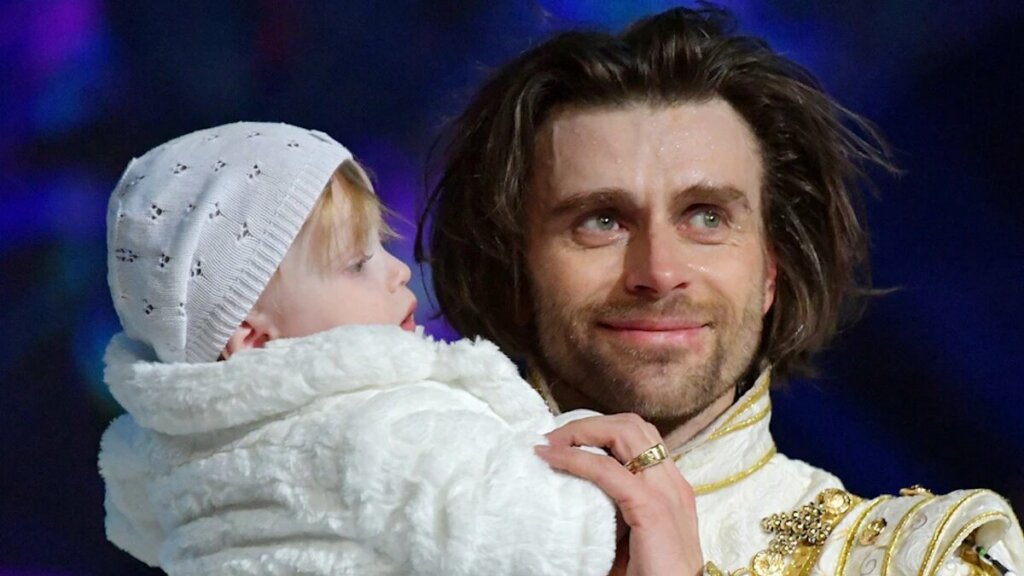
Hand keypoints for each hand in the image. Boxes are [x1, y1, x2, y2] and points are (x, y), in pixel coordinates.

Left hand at [535, 414, 702, 575]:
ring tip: (552, 443)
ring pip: (624, 433)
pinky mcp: (651, 508)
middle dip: (590, 424)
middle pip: (632, 425)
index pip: (640, 436)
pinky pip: (607, 470)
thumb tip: (574, 492)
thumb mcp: (634, 533)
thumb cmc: (653, 575)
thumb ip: (614, 509)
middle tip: (554, 437)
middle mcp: (672, 482)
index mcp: (671, 486)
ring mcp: (665, 492)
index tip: (566, 440)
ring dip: (582, 431)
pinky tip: (552, 459)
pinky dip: (575, 458)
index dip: (602, 429)